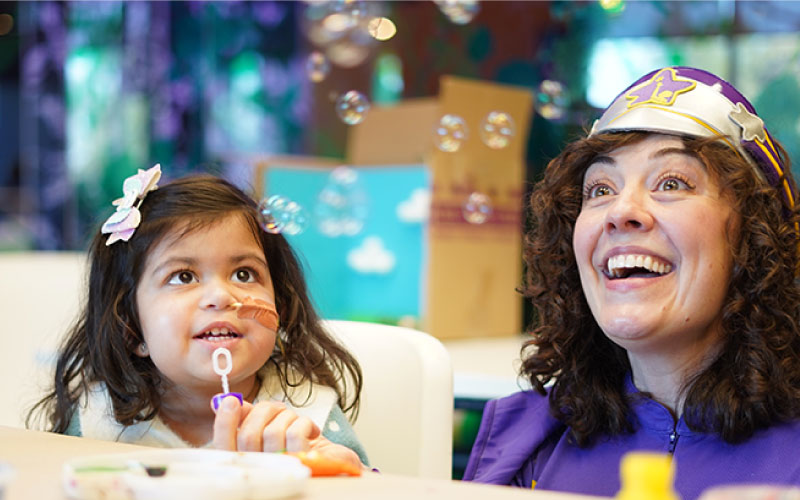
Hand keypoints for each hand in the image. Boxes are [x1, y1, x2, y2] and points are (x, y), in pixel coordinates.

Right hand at [211, 395, 362, 470]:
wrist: (331, 464)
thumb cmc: (298, 446)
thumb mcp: (271, 429)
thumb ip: (250, 419)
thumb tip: (230, 401)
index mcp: (247, 463)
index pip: (222, 446)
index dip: (224, 422)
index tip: (231, 400)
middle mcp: (260, 473)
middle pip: (248, 435)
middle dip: (265, 411)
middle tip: (279, 410)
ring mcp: (280, 474)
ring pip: (273, 432)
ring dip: (288, 417)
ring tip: (298, 423)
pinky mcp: (303, 468)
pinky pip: (295, 434)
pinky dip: (305, 423)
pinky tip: (312, 431)